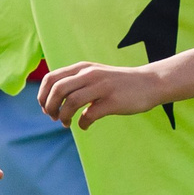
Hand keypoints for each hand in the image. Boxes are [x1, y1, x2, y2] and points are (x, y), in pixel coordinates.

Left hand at [39, 61, 167, 128]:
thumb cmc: (120, 83)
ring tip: (66, 123)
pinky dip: (82, 123)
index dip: (43, 96)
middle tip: (53, 118)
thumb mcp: (95, 74)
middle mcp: (90, 74)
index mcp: (83, 68)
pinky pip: (89, 115)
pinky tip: (84, 126)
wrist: (150, 83)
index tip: (46, 108)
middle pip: (57, 90)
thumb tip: (55, 101)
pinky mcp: (112, 101)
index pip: (51, 78)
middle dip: (50, 107)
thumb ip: (76, 82)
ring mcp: (101, 87)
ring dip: (63, 117)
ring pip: (70, 102)